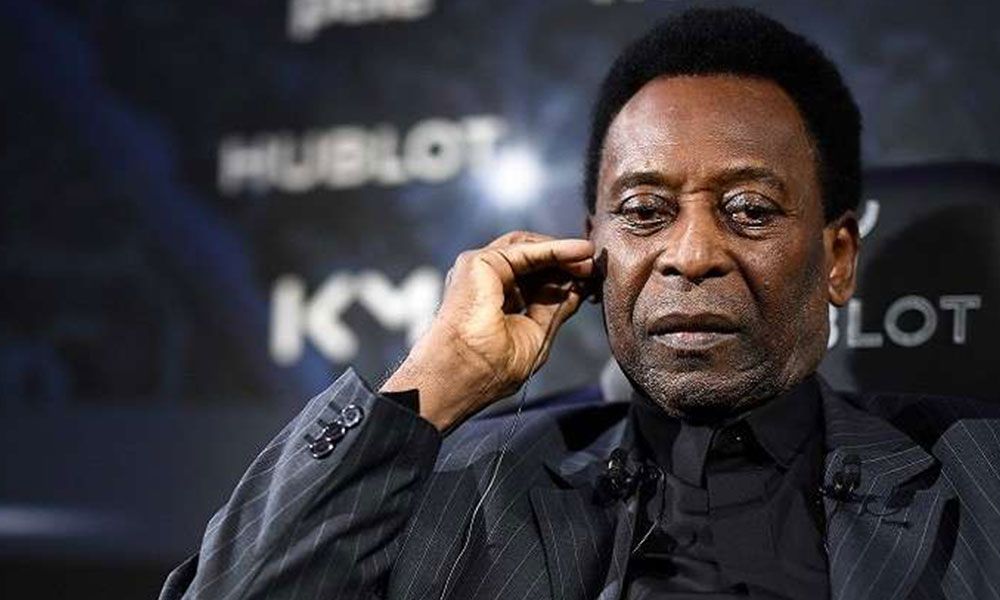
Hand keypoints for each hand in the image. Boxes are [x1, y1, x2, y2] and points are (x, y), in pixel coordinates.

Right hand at [380, 231, 595, 430]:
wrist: (460, 375)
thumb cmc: (488, 369)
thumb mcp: (535, 337)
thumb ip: (554, 311)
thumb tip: (578, 290)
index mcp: (497, 303)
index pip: (536, 282)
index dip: (564, 278)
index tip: (591, 280)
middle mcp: (487, 283)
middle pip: (534, 262)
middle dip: (567, 263)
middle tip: (594, 265)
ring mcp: (480, 271)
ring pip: (529, 250)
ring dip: (564, 252)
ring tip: (590, 258)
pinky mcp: (478, 262)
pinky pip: (526, 250)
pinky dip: (555, 248)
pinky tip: (579, 252)